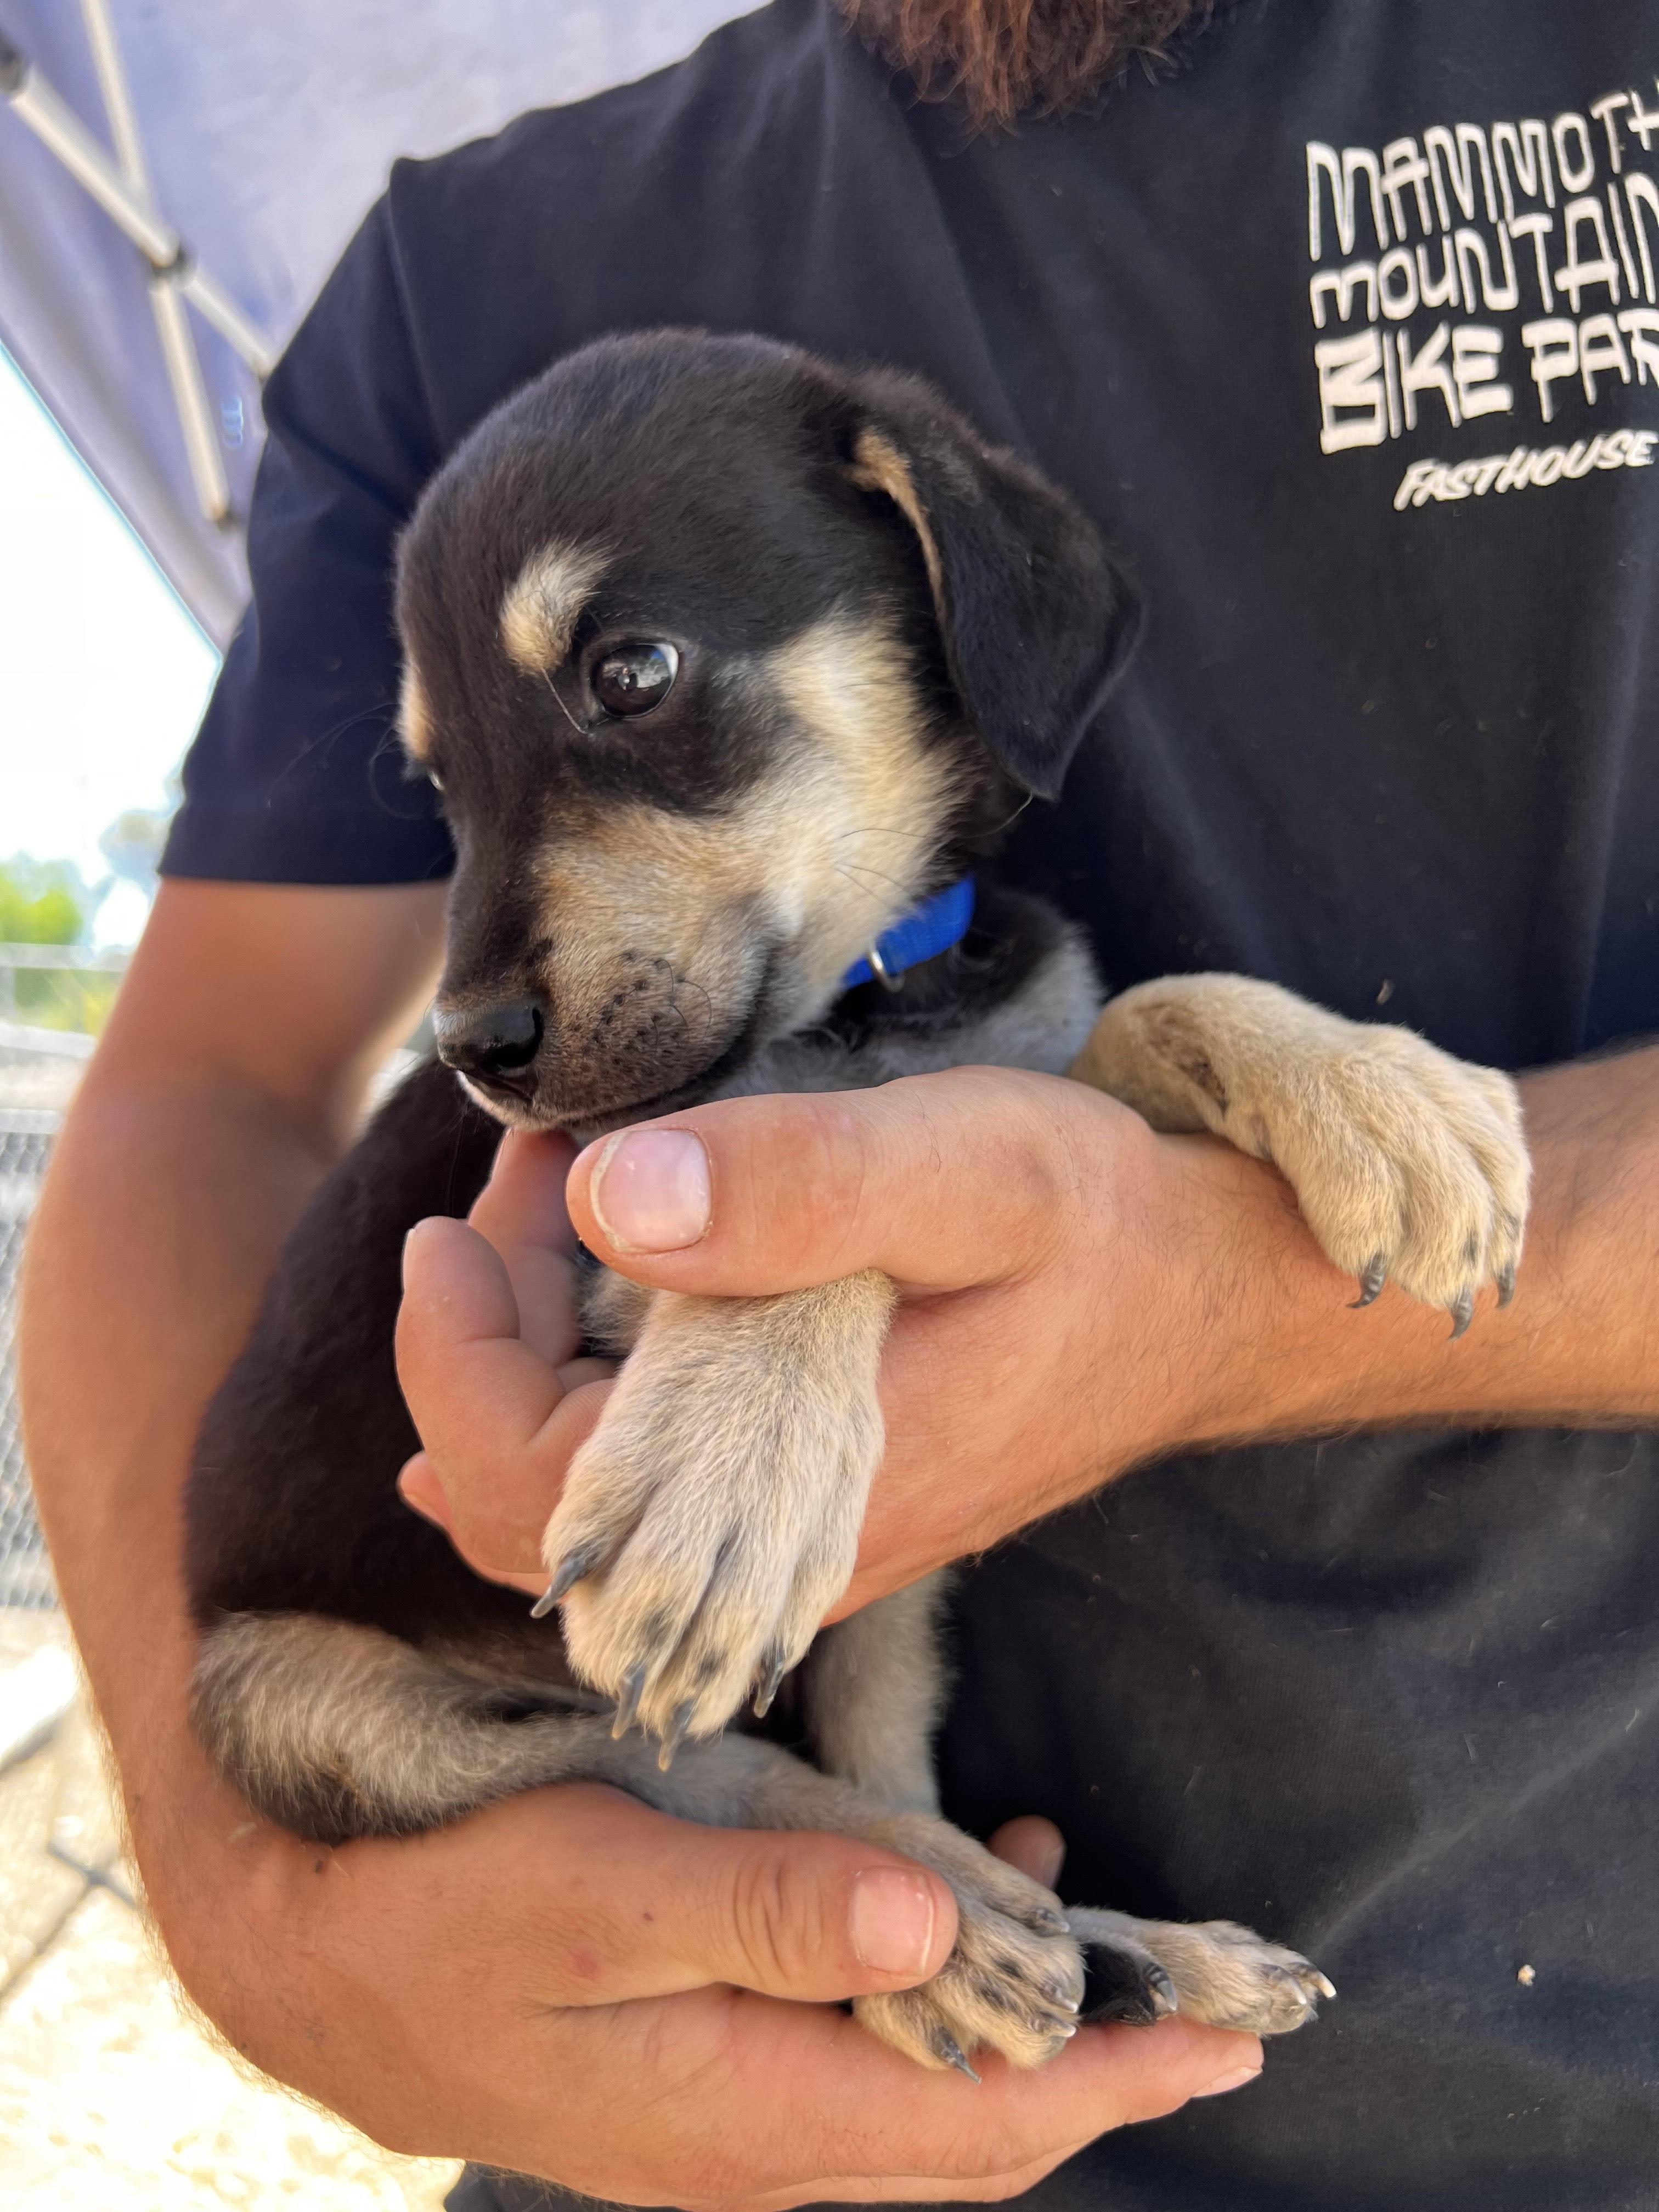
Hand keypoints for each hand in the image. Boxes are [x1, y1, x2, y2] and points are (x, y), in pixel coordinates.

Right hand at [151, 1745, 1259, 2205]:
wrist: (327, 1968)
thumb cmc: (454, 1912)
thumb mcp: (600, 1888)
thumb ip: (766, 1906)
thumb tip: (934, 1928)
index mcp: (746, 2106)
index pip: (980, 2119)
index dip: (1112, 2075)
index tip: (1225, 2038)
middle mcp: (755, 2141)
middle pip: (973, 2131)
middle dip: (1099, 2069)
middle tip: (1208, 2007)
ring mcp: (727, 2120)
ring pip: (922, 2102)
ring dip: (1020, 2036)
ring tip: (1099, 1949)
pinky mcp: (701, 2078)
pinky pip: (856, 2067)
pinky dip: (929, 2007)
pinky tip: (942, 1920)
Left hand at [396, 1067, 1275, 1610]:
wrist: (1203, 1299)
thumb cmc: (1095, 1226)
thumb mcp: (966, 1167)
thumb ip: (801, 1182)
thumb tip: (613, 1200)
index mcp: (793, 1481)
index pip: (534, 1484)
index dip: (457, 1352)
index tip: (458, 1218)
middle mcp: (776, 1549)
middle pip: (528, 1506)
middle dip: (485, 1336)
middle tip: (533, 1179)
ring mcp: (792, 1541)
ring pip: (576, 1512)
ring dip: (525, 1361)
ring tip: (545, 1222)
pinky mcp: (810, 1505)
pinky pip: (639, 1501)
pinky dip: (570, 1408)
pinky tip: (557, 1334)